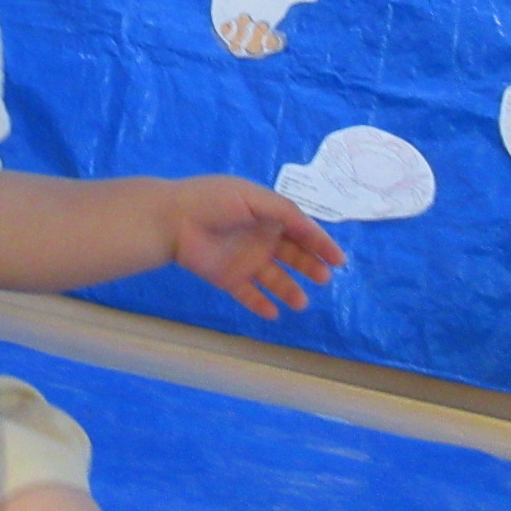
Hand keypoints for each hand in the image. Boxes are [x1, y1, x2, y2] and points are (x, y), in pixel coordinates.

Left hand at [168, 175, 343, 319]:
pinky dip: (261, 304)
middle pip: (292, 255)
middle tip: (324, 278)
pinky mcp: (228, 278)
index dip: (320, 243)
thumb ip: (284, 211)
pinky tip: (274, 313)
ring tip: (301, 302)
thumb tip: (310, 226)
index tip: (338, 259)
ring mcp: (244, 259)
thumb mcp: (253, 197)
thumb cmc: (214, 201)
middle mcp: (259, 237)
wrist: (173, 220)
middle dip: (310, 266)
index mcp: (267, 214)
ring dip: (290, 290)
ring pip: (274, 279)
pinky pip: (249, 294)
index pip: (300, 230)